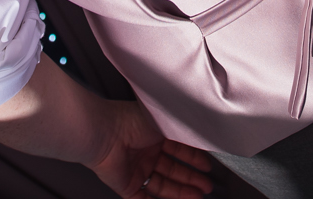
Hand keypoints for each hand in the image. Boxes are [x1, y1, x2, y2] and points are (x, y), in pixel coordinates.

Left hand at [89, 102, 214, 196]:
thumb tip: (202, 135)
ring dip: (180, 192)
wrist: (105, 133)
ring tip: (198, 197)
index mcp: (154, 135)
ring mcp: (136, 170)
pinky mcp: (127, 186)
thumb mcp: (165, 124)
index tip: (207, 167)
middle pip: (172, 170)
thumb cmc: (133, 121)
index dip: (193, 159)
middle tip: (207, 187)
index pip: (178, 150)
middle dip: (190, 179)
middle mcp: (146, 153)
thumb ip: (183, 133)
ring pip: (162, 186)